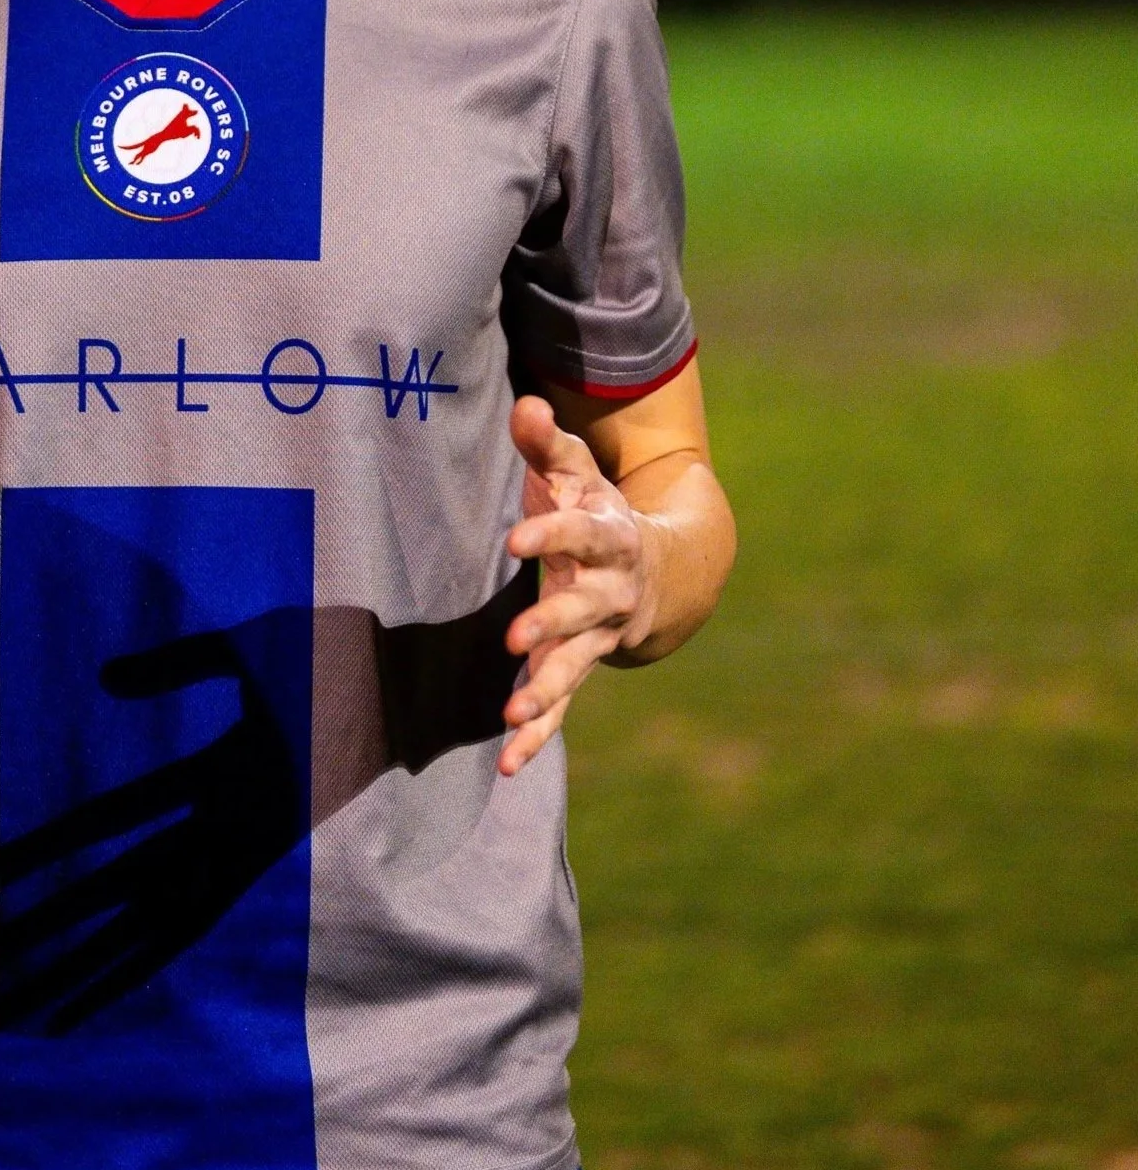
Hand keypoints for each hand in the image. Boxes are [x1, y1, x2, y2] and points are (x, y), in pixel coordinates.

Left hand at [498, 395, 658, 776]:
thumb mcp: (580, 475)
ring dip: (545, 689)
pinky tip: (507, 764)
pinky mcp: (582, 668)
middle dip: (552, 623)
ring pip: (574, 668)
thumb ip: (548, 444)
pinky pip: (562, 708)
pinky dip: (538, 737)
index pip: (580, 536)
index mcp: (610, 540)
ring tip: (512, 712)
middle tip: (516, 638)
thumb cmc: (601, 513)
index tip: (514, 539)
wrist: (661, 572)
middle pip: (581, 610)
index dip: (550, 536)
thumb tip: (525, 406)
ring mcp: (597, 637)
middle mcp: (608, 594)